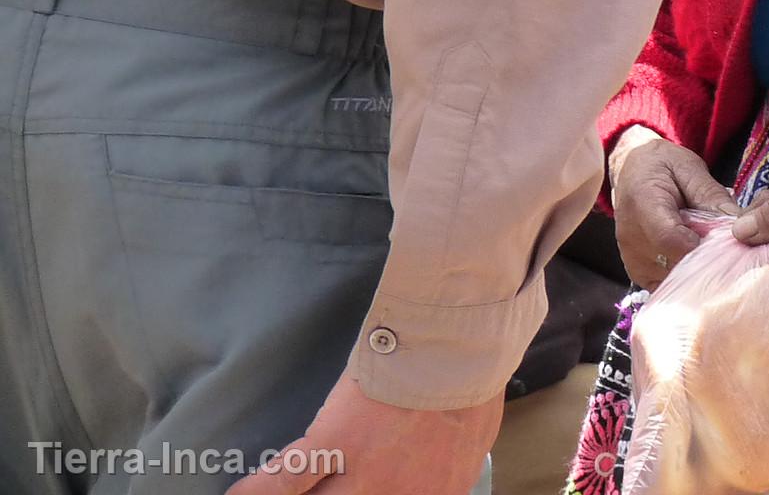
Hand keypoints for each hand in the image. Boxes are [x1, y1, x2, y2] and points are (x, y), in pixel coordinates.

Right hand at [225, 376, 499, 494]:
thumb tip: (447, 472)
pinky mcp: (334, 444)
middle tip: (327, 491)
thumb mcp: (472, 440)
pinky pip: (283, 480)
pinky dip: (256, 489)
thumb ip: (452, 468)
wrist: (459, 347)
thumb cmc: (472, 385)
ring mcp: (362, 475)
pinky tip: (237, 494)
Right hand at [609, 126, 741, 288]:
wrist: (631, 171)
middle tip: (729, 248)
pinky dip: (686, 278)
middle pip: (674, 264)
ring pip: (673, 279)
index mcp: (642, 204)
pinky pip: (666, 285)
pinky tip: (699, 261)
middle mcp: (631, 238)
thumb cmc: (662, 166)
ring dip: (698, 271)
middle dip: (707, 260)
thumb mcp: (689, 168)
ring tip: (713, 251)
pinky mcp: (637, 273)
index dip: (702, 247)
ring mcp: (632, 260)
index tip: (728, 242)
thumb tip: (737, 221)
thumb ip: (711, 194)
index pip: (671, 239)